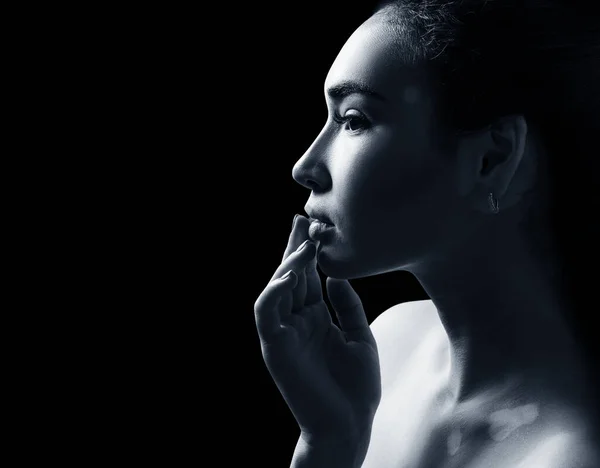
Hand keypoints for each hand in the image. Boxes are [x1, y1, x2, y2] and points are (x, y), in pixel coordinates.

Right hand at [254, 215, 381, 443]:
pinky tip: (290, 274)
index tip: (317, 226)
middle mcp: (296, 321)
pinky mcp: (275, 347)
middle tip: (302, 219)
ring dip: (287, 263)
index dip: (309, 252)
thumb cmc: (356, 386)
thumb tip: (335, 274)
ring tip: (305, 242)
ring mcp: (283, 333)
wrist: (350, 425)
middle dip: (295, 247)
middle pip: (290, 275)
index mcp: (314, 318)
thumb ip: (347, 305)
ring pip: (275, 288)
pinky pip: (266, 313)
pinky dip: (274, 291)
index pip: (306, 277)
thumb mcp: (360, 335)